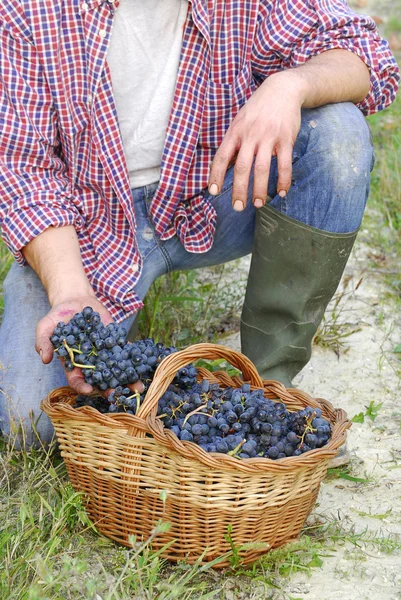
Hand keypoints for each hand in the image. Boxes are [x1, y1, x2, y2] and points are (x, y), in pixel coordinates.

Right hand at [36, 296, 142, 395]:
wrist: (75, 300)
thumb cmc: (58, 316)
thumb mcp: (45, 326)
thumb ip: (43, 342)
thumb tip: (45, 358)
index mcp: (73, 363)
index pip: (76, 380)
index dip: (82, 386)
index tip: (89, 390)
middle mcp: (90, 362)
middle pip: (100, 379)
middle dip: (108, 388)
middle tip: (116, 394)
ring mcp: (104, 353)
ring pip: (116, 369)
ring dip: (127, 378)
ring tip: (137, 386)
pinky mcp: (115, 342)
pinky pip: (125, 352)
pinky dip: (134, 358)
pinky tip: (144, 364)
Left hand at [208, 71, 304, 209]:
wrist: (282, 89)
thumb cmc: (257, 109)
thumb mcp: (240, 121)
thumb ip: (234, 143)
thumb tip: (226, 167)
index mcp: (235, 132)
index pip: (222, 157)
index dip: (216, 176)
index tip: (214, 192)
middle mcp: (250, 135)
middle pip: (242, 167)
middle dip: (239, 190)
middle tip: (238, 207)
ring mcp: (268, 137)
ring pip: (262, 168)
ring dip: (260, 189)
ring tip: (258, 204)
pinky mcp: (285, 139)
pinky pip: (284, 164)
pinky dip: (283, 180)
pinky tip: (282, 192)